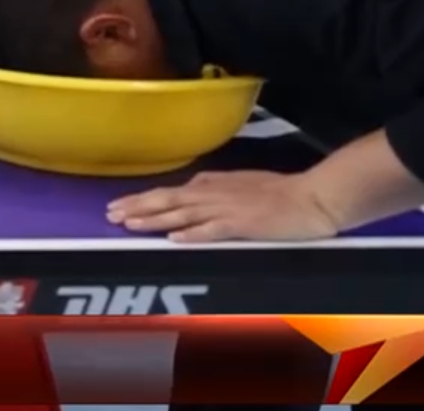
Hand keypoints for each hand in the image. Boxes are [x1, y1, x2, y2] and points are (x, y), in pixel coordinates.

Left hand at [106, 170, 339, 242]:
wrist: (313, 196)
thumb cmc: (279, 192)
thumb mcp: (238, 185)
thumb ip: (212, 189)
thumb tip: (189, 191)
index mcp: (210, 185)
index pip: (168, 193)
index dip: (141, 200)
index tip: (118, 206)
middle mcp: (211, 194)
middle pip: (166, 201)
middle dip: (137, 208)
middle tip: (110, 215)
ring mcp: (225, 208)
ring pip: (181, 214)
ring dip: (154, 220)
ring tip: (130, 225)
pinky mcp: (242, 224)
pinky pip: (212, 230)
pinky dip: (192, 234)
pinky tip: (174, 240)